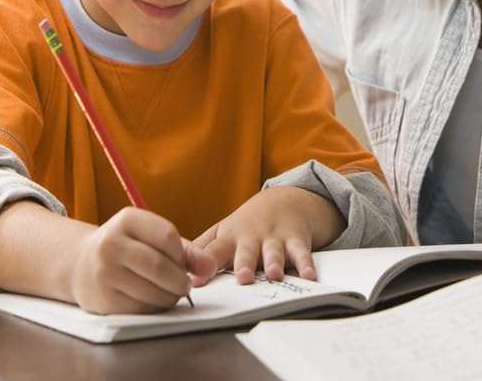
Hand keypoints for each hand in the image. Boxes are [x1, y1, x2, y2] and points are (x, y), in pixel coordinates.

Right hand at [70, 207, 215, 313]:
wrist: (79, 263)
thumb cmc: (125, 246)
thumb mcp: (149, 235)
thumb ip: (183, 248)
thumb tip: (210, 267)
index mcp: (127, 220)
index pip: (168, 236)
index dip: (183, 254)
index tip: (187, 264)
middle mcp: (111, 244)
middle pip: (160, 266)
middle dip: (180, 280)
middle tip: (184, 284)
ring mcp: (104, 273)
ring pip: (152, 290)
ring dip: (170, 296)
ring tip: (170, 292)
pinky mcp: (102, 300)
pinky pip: (140, 308)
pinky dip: (155, 306)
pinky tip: (153, 299)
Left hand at [190, 186, 345, 285]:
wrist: (284, 200)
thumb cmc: (247, 223)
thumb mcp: (222, 230)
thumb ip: (201, 248)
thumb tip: (172, 264)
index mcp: (229, 238)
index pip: (213, 253)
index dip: (203, 267)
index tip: (195, 282)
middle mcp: (251, 238)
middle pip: (246, 252)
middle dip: (244, 263)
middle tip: (243, 277)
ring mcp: (274, 238)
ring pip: (274, 252)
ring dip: (274, 262)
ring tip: (274, 274)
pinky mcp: (295, 240)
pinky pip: (302, 253)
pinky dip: (306, 264)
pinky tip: (309, 276)